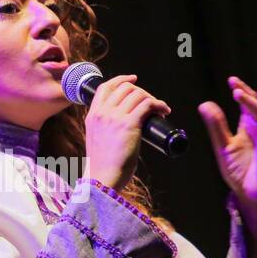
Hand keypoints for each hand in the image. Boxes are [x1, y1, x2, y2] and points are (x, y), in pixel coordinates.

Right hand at [82, 74, 171, 190]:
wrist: (103, 178)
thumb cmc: (103, 164)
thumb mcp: (96, 138)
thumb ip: (104, 127)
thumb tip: (122, 122)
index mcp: (92, 115)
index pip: (105, 87)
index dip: (121, 79)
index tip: (133, 79)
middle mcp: (102, 113)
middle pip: (125, 88)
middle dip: (142, 91)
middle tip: (151, 103)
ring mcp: (114, 117)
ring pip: (138, 94)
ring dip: (152, 98)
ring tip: (160, 109)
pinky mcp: (128, 124)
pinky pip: (147, 104)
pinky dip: (159, 104)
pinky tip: (164, 111)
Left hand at [197, 77, 256, 213]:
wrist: (248, 195)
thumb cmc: (238, 171)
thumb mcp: (223, 148)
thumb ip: (216, 127)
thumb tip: (204, 104)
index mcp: (250, 125)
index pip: (247, 103)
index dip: (242, 91)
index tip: (232, 81)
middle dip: (250, 98)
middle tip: (237, 91)